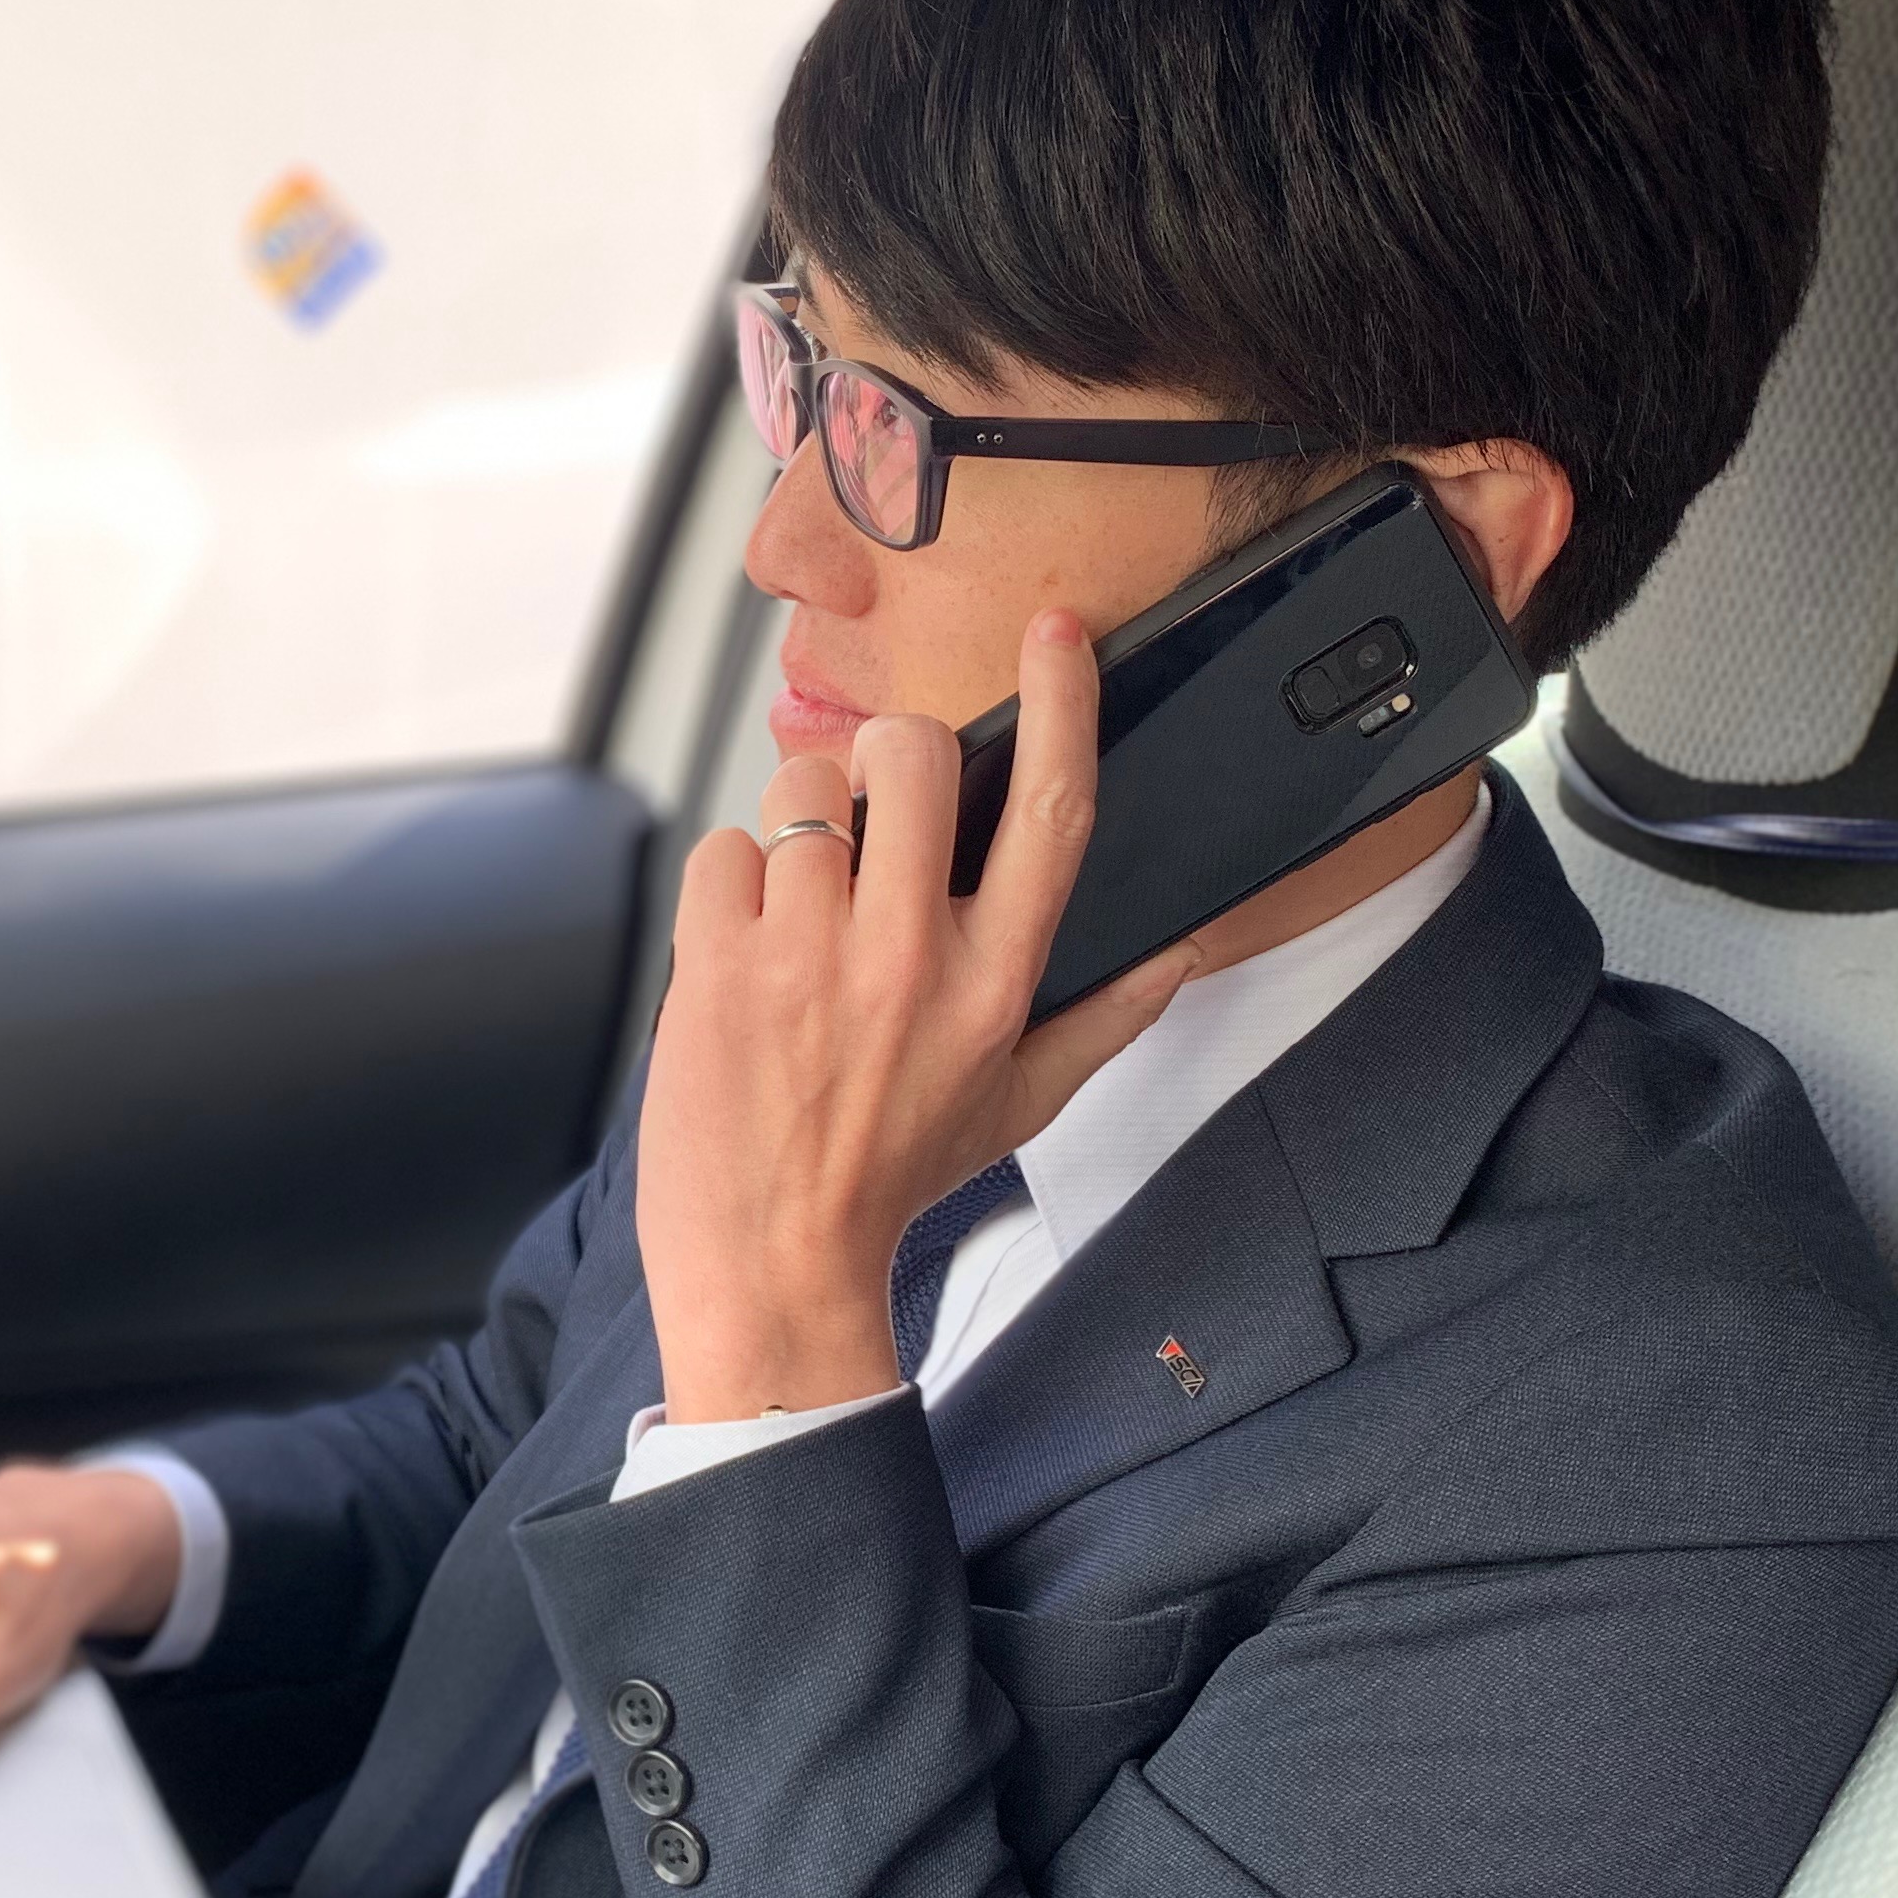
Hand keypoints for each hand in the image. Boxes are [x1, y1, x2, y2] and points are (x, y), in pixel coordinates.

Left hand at [638, 607, 1194, 1422]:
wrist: (772, 1262)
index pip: (1051, 813)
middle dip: (887, 755)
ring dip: (797, 827)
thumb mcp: (1020, 1107)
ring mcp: (810, 957)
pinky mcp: (721, 966)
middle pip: (913, 757)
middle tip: (870, 806)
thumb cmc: (892, 1179)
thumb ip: (1104, 1022)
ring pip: (802, 792)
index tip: (1057, 636)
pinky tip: (741, 949)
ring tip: (797, 907)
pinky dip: (726, 883)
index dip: (1064, 705)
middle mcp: (912, 957)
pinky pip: (722, 849)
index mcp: (997, 982)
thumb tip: (1177, 956)